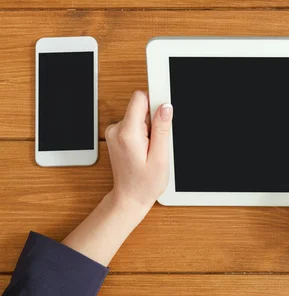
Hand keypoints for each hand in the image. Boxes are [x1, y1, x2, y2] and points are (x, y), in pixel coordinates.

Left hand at [105, 91, 172, 214]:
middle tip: (157, 142)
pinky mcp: (116, 135)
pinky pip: (134, 124)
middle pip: (141, 107)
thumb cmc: (145, 183)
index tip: (164, 111)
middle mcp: (117, 129)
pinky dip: (143, 134)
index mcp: (127, 133)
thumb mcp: (160, 157)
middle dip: (154, 120)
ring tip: (150, 149)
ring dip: (149, 129)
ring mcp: (114, 132)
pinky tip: (144, 150)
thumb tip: (165, 107)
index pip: (140, 98)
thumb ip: (161, 129)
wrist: (129, 197)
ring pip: (139, 116)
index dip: (156, 102)